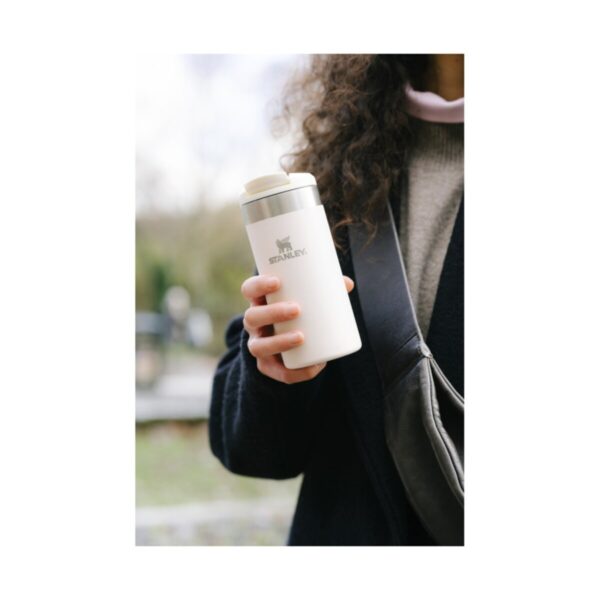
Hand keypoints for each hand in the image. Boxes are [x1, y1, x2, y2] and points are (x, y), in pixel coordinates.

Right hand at [240, 274, 354, 383]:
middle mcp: (254, 324)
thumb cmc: (299, 313)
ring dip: (279, 342)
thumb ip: (325, 290)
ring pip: (258, 346)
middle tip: (297, 309)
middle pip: (252, 317)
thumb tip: (347, 284)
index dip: (258, 285)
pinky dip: (298, 371)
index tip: (277, 281)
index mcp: (260, 302)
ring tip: (301, 337)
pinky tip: (314, 366)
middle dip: (272, 313)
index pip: (249, 290)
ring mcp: (259, 346)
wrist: (290, 347)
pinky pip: (279, 372)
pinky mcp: (269, 367)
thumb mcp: (306, 300)